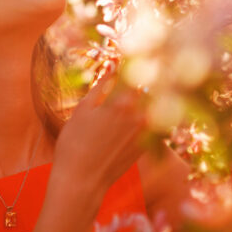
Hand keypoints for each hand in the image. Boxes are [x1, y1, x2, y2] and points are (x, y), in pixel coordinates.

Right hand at [52, 65, 148, 197]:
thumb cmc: (74, 144)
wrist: (82, 182)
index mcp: (123, 101)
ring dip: (153, 94)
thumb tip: (113, 66)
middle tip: (145, 63)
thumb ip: (101, 87)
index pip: (137, 70)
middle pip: (152, 87)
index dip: (135, 59)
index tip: (133, 50)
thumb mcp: (83, 110)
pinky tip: (144, 109)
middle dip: (149, 73)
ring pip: (156, 105)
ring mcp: (146, 132)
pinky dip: (153, 113)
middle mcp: (140, 115)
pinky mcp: (148, 146)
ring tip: (146, 85)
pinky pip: (157, 123)